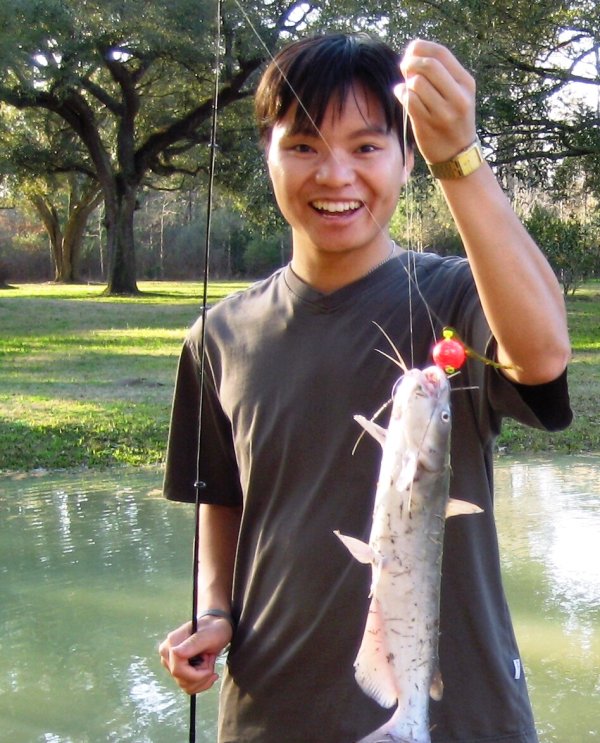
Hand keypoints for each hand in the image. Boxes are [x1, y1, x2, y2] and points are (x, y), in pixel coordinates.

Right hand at [158, 616, 232, 694]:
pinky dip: (201, 683)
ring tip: (209, 662)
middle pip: (181, 679)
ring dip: (202, 679)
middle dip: (201, 675)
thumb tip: (175, 652)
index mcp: (172, 642)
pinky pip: (187, 686)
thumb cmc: (214, 629)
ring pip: (184, 685)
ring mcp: (170, 663)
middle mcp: (167, 653)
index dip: (196, 674)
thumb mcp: (208, 635)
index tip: (210, 666)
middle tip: (210, 660)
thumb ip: (193, 644)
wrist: (216, 629)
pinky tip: (208, 672)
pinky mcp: (176, 670)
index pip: (177, 669)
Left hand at [397, 40, 477, 163]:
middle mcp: (457, 97)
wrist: (456, 153)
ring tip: (406, 85)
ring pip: (417, 83)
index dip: (422, 47)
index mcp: (466, 83)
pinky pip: (409, 101)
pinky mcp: (428, 125)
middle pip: (428, 65)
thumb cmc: (453, 118)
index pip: (442, 54)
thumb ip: (440, 73)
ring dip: (406, 81)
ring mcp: (443, 112)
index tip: (411, 50)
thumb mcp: (457, 93)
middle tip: (404, 66)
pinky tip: (402, 94)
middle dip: (411, 62)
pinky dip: (401, 94)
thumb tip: (412, 51)